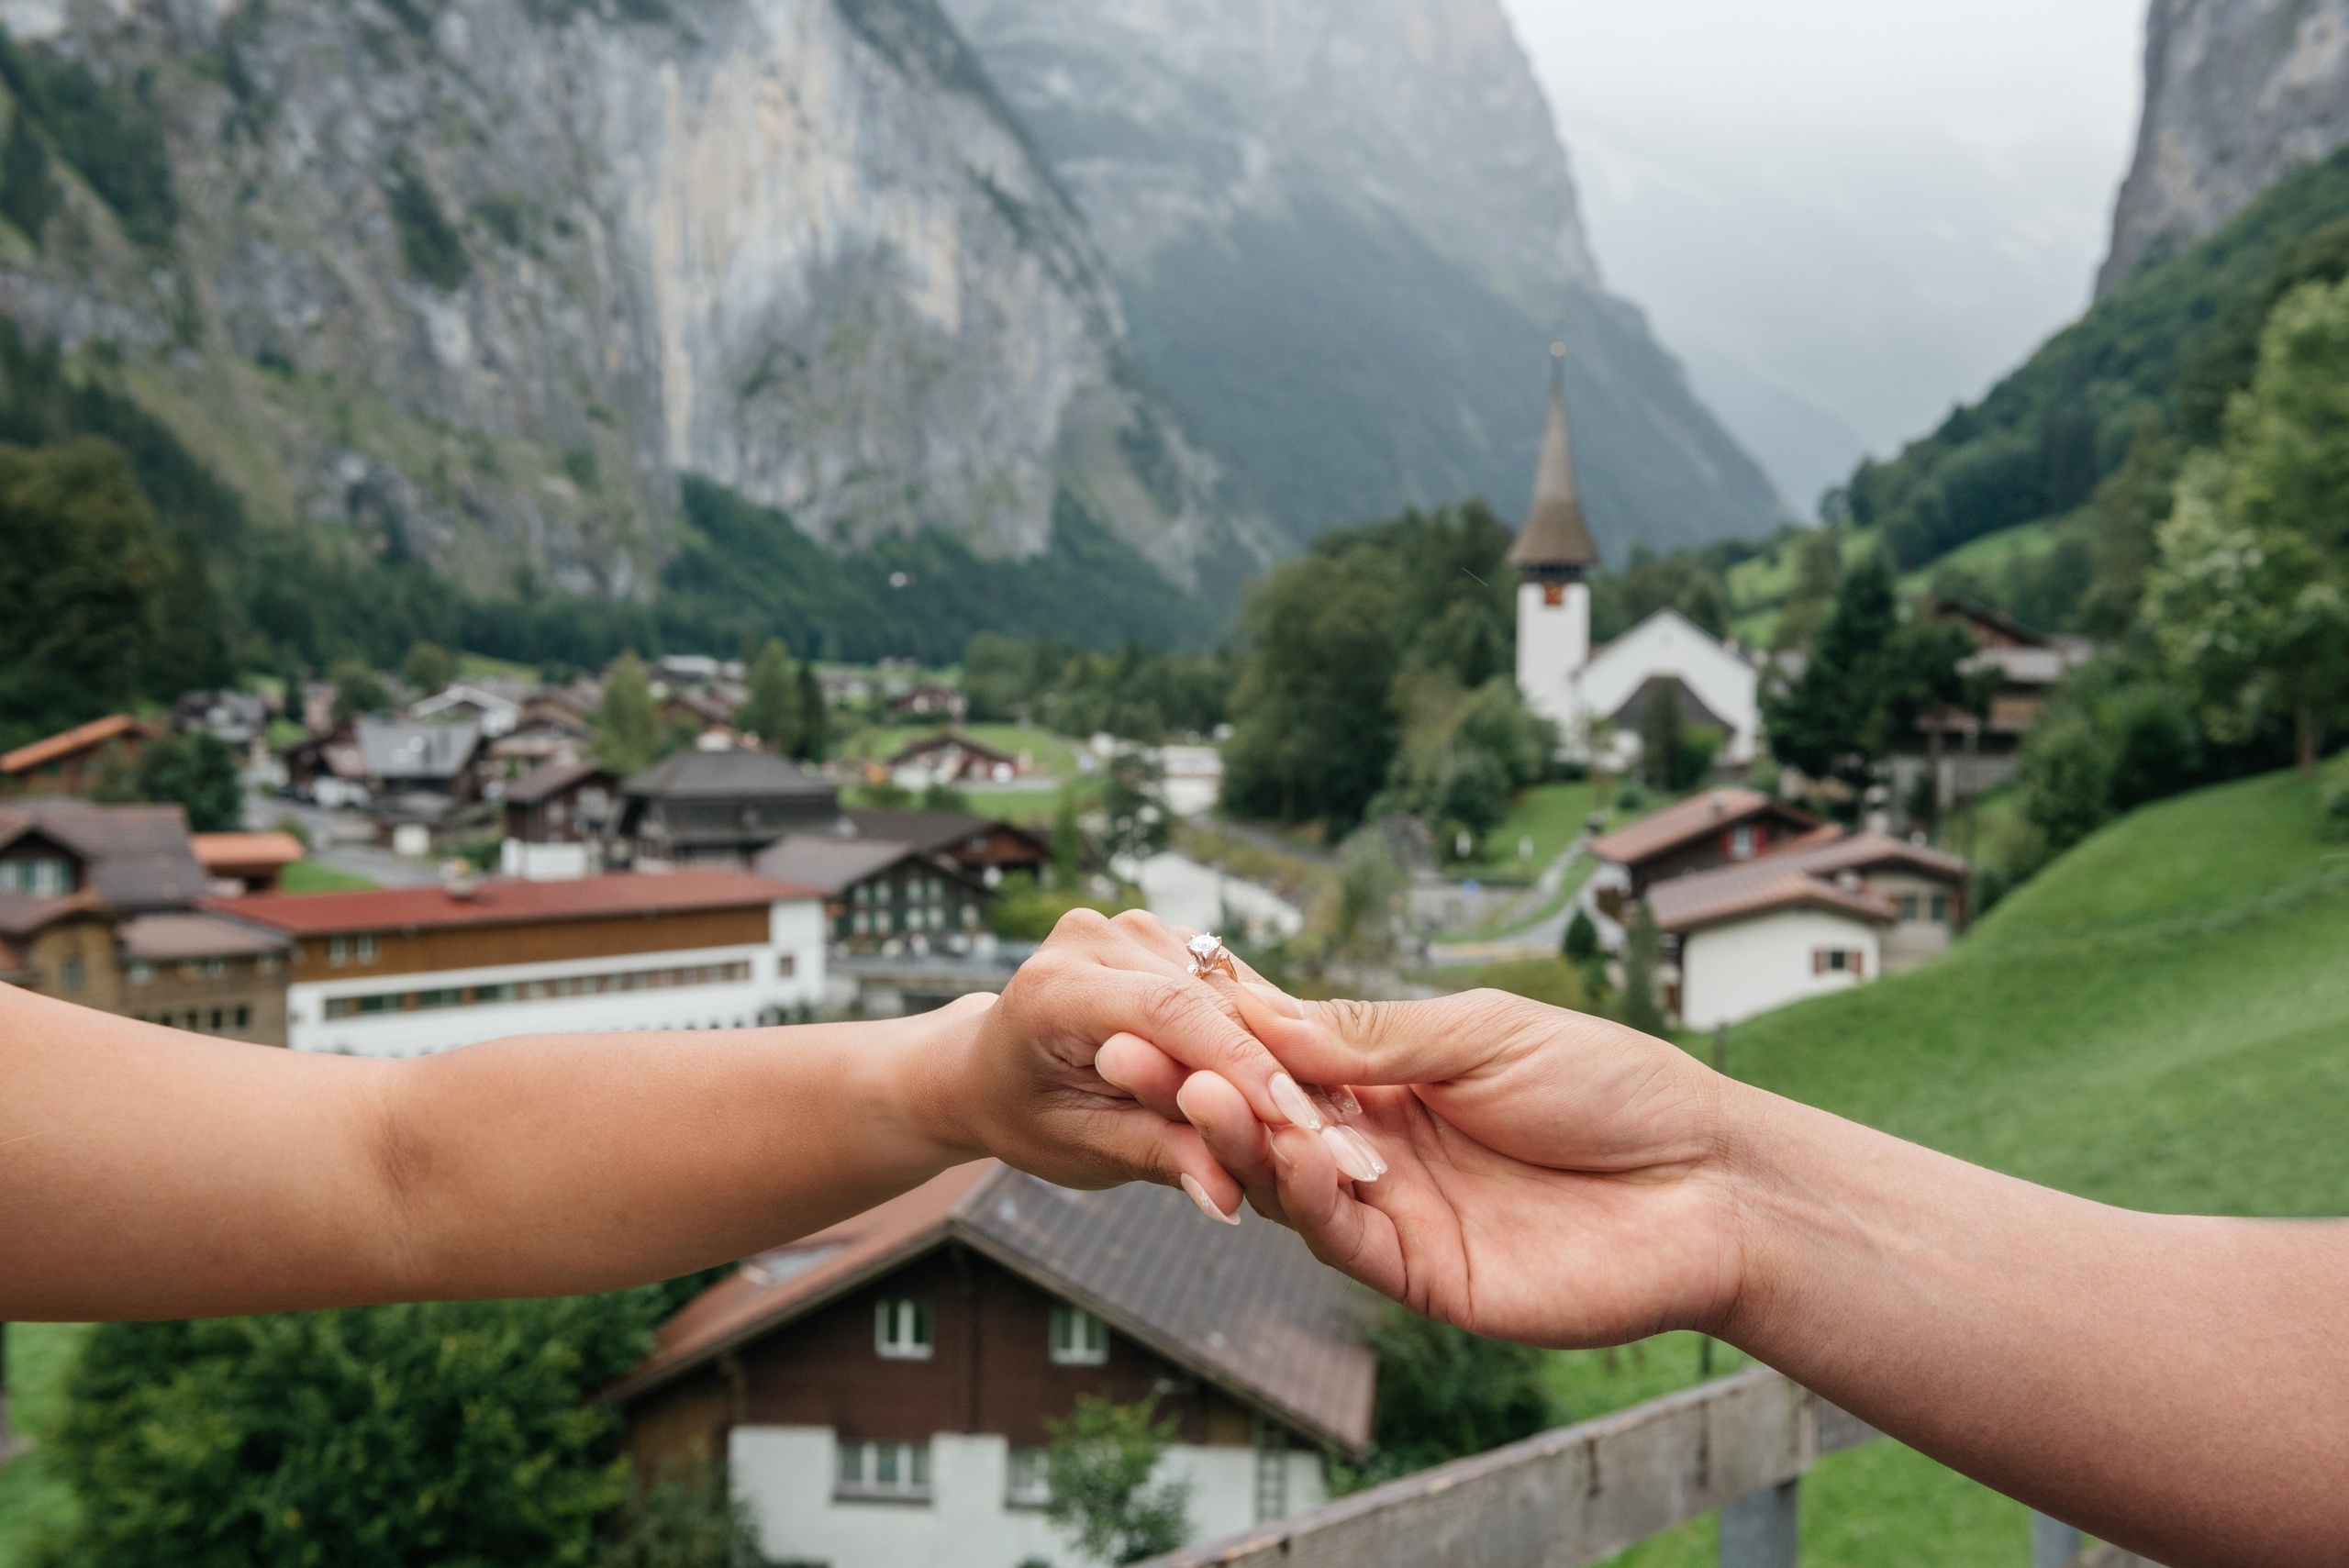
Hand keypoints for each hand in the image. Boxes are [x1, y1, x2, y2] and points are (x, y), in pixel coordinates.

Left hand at [927, 910, 1309, 1219]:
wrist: (989, 1069)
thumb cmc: (1028, 1115)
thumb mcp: (1083, 1148)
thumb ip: (1158, 1157)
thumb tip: (1228, 1196)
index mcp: (1057, 986)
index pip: (1172, 1015)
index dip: (1244, 1067)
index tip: (1304, 1124)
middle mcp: (1095, 937)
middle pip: (1213, 1001)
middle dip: (1278, 1073)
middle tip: (1343, 1144)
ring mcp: (1131, 926)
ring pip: (1233, 992)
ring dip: (1285, 1054)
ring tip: (1333, 1121)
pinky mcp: (1163, 933)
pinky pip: (1230, 985)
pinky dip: (1265, 1034)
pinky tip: (1301, 1084)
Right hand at [1174, 987, 1745, 1348]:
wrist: (1711, 1182)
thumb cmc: (1615, 1088)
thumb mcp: (1485, 1033)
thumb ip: (1374, 1035)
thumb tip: (1260, 1011)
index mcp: (1395, 1080)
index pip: (1284, 1059)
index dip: (1221, 1037)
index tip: (1153, 1003)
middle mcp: (1381, 1148)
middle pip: (1267, 1124)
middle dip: (1200, 1089)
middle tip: (1132, 1054)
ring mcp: (1397, 1215)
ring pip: (1289, 1185)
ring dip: (1238, 1140)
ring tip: (1196, 1091)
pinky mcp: (1422, 1277)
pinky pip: (1343, 1241)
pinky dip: (1307, 1199)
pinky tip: (1285, 1156)